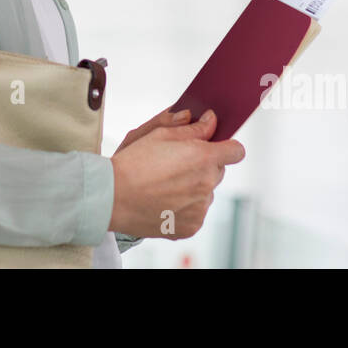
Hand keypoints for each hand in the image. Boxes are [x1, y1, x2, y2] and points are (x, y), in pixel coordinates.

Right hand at [108, 110, 245, 238]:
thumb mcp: (158, 134)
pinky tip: (163, 200)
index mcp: (202, 158)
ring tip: (164, 183)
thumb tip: (210, 121)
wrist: (112, 198)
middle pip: (218, 170)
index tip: (212, 145)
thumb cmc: (132, 162)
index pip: (236, 151)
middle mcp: (207, 185)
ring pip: (206, 191)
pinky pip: (196, 211)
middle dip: (203, 164)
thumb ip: (191, 128)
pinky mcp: (191, 226)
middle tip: (175, 163)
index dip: (225, 146)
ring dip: (194, 186)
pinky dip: (185, 206)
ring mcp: (200, 208)